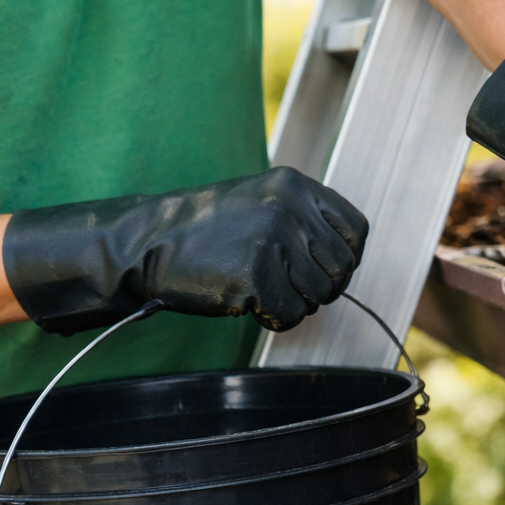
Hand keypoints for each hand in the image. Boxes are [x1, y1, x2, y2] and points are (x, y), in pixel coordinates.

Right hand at [3, 168, 366, 334]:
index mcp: (295, 186)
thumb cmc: (207, 231)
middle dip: (321, 288)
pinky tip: (249, 303)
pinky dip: (274, 319)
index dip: (347, 259)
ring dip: (295, 304)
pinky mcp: (255, 273)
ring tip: (262, 291)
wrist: (147, 242)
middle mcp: (289, 207)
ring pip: (319, 295)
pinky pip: (290, 314)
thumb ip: (304, 220)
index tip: (325, 272)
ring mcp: (273, 239)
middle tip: (288, 290)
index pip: (357, 230)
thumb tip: (347, 260)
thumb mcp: (263, 203)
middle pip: (342, 267)